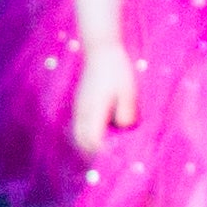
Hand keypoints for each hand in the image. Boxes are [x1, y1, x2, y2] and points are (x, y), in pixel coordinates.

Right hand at [67, 35, 140, 163]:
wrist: (100, 49)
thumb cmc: (117, 70)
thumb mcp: (128, 91)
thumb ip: (126, 113)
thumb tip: (123, 129)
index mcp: (94, 110)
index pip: (93, 141)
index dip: (102, 152)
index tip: (115, 158)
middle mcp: (82, 111)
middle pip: (82, 142)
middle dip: (94, 152)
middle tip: (111, 157)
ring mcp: (79, 107)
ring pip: (78, 135)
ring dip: (90, 143)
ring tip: (107, 146)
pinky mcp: (80, 103)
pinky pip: (79, 126)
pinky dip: (88, 134)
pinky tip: (103, 131)